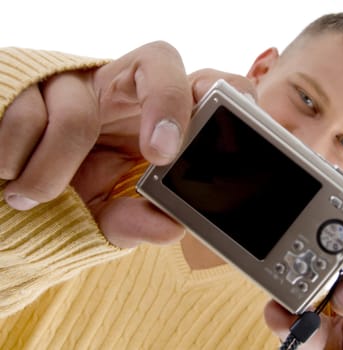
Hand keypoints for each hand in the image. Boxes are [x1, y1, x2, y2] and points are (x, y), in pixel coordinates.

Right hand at [0, 43, 255, 247]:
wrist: (18, 186)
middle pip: (160, 61)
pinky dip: (15, 156)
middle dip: (167, 104)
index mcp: (155, 116)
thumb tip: (170, 226)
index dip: (214, 96)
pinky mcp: (28, 83)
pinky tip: (12, 175)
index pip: (200, 84)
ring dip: (55, 167)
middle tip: (160, 156)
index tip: (202, 141)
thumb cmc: (77, 190)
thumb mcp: (109, 212)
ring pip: (78, 110)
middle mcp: (122, 89)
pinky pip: (25, 112)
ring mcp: (78, 81)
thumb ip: (137, 219)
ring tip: (32, 197)